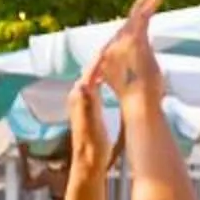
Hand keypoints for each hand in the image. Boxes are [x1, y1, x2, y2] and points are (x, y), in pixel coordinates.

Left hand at [66, 44, 118, 189]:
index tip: (117, 39)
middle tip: (120, 36)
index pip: (94, 68)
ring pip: (95, 72)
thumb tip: (85, 85)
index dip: (105, 53)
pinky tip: (111, 71)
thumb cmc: (92, 146)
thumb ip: (88, 104)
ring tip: (118, 47)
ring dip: (105, 60)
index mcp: (81, 96)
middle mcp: (79, 94)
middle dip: (106, 51)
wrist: (87, 163)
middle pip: (94, 66)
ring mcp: (82, 99)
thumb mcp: (92, 125)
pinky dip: (105, 72)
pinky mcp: (88, 104)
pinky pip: (97, 81)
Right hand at [101, 0, 164, 100]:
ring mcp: (124, 43)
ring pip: (134, 19)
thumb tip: (137, 79)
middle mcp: (114, 48)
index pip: (117, 41)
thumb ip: (131, 79)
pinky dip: (149, 6)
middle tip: (144, 3)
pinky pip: (142, 17)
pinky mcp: (136, 39)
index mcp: (111, 59)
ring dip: (144, 6)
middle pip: (124, 27)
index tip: (134, 24)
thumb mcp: (131, 88)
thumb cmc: (137, 101)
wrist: (138, 102)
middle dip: (134, 16)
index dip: (125, 33)